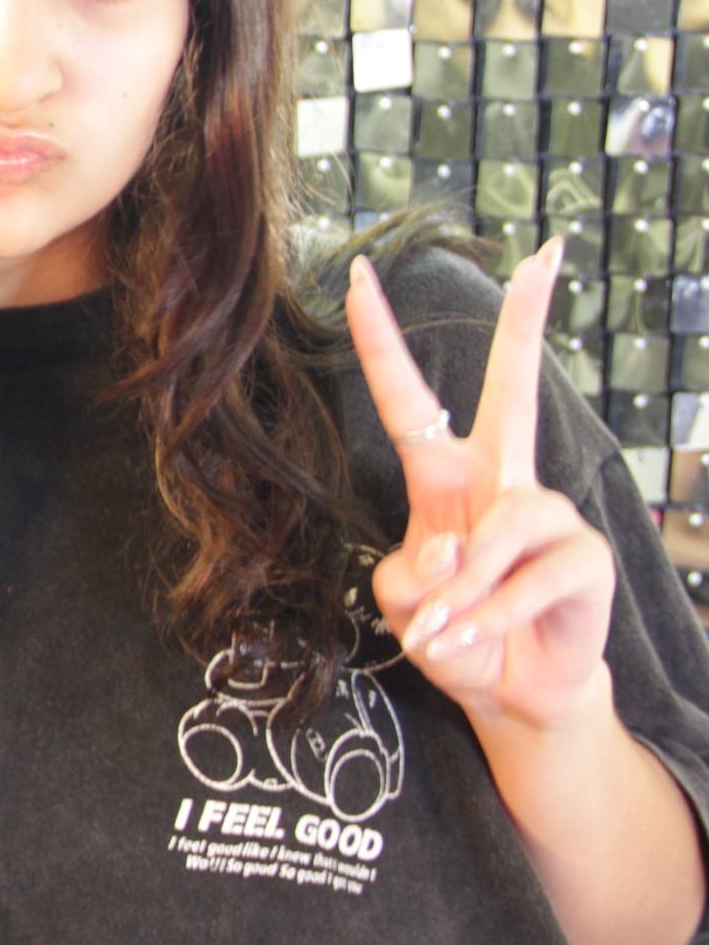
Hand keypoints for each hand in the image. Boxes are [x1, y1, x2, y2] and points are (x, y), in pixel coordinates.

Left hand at [344, 242, 615, 732]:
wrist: (509, 688)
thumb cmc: (450, 631)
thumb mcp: (403, 603)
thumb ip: (413, 574)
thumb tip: (459, 546)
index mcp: (443, 476)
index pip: (408, 397)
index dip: (379, 339)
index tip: (359, 275)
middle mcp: (502, 479)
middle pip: (516, 389)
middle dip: (527, 324)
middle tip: (544, 257)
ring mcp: (549, 513)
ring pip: (496, 534)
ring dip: (461, 595)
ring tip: (446, 632)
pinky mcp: (586, 557)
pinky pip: (524, 582)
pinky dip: (488, 619)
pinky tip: (476, 640)